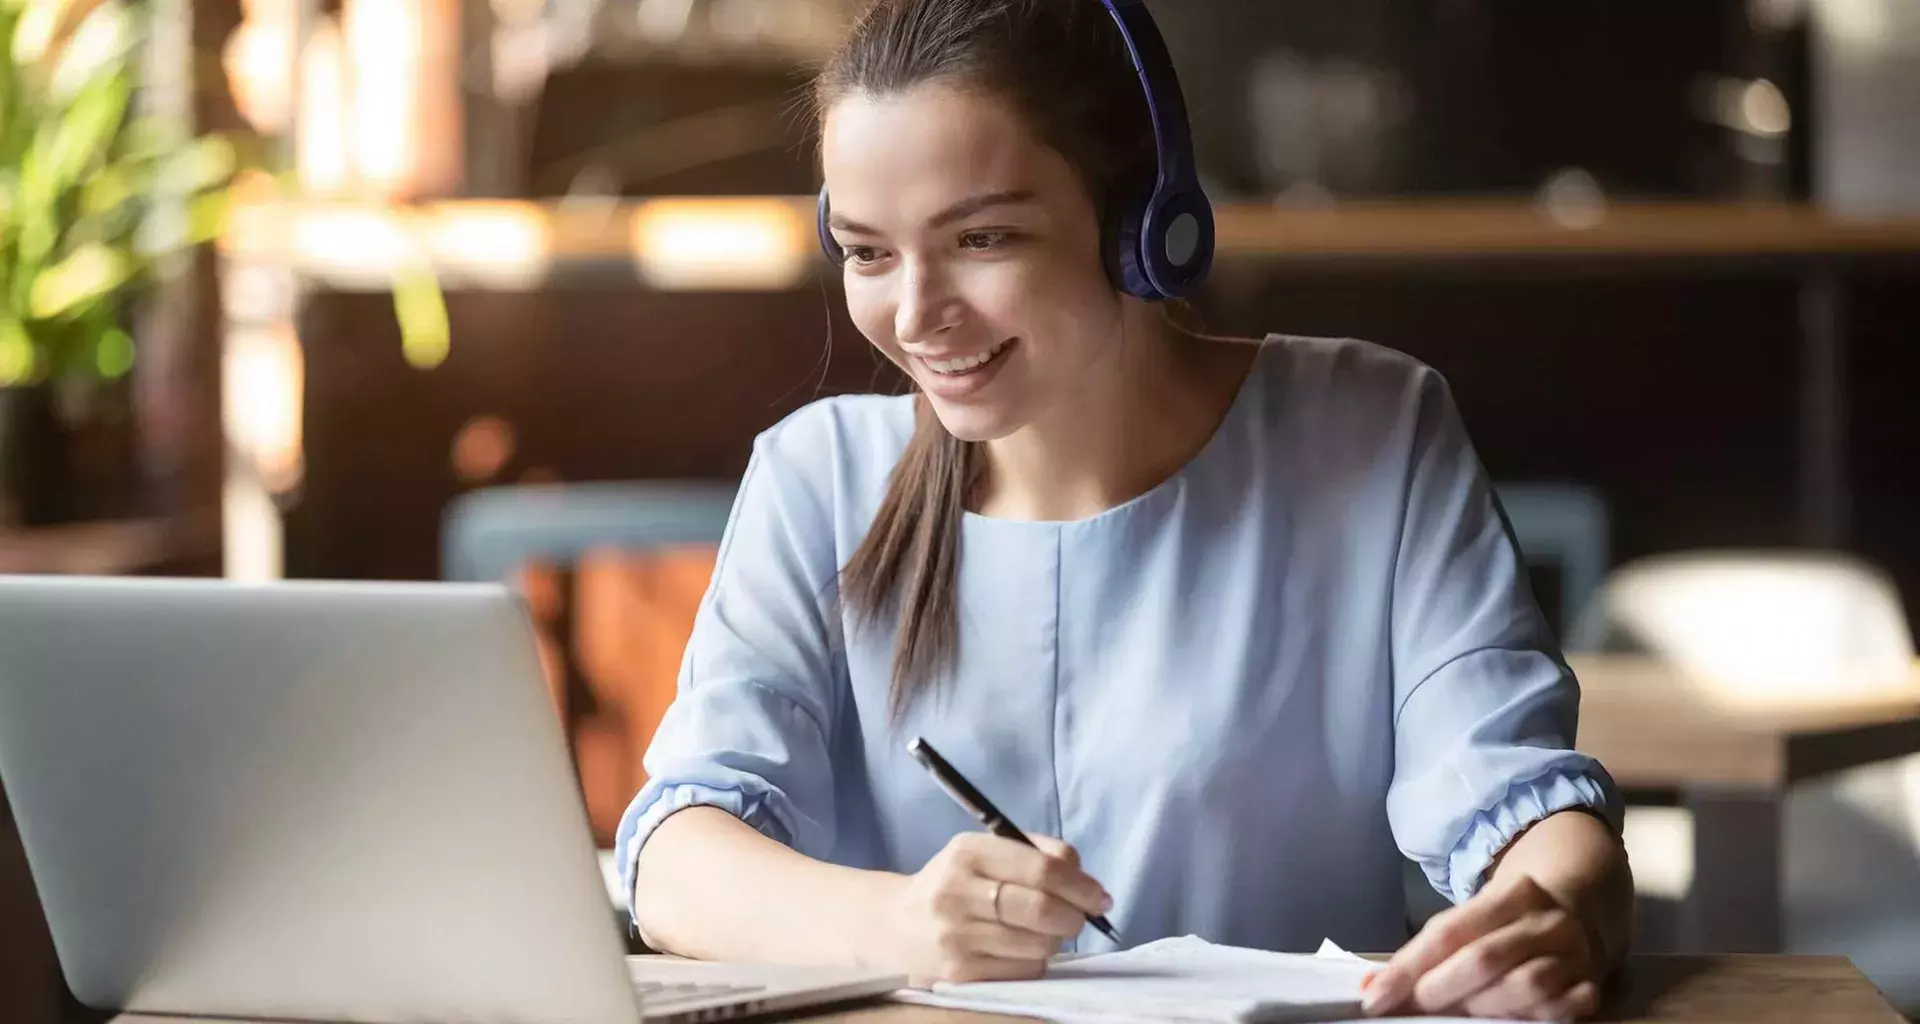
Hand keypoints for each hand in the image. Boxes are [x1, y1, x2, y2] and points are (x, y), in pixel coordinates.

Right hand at [885, 832, 1112, 984]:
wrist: (895, 927)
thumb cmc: (954, 885)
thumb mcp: (982, 853)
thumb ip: (1035, 853)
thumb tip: (1085, 878)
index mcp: (968, 853)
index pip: (1041, 869)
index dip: (1081, 885)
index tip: (1100, 897)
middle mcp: (957, 893)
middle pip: (1043, 909)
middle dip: (1075, 916)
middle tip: (1079, 918)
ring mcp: (957, 937)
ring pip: (1039, 945)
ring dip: (1054, 940)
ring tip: (1040, 932)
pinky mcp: (959, 974)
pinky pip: (1024, 971)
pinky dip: (1033, 962)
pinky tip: (1018, 950)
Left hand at [1363, 871, 1601, 1020]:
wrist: (1581, 911)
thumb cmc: (1510, 922)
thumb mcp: (1474, 918)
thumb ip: (1430, 950)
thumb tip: (1373, 986)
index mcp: (1514, 894)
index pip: (1449, 932)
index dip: (1408, 967)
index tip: (1375, 995)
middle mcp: (1547, 922)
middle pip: (1484, 958)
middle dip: (1439, 990)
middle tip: (1410, 1010)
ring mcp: (1575, 955)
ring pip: (1525, 986)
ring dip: (1480, 1009)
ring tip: (1452, 1019)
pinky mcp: (1591, 987)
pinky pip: (1559, 1010)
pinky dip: (1528, 1019)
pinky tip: (1502, 1023)